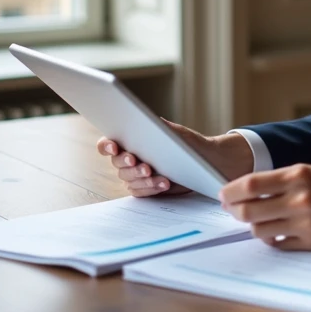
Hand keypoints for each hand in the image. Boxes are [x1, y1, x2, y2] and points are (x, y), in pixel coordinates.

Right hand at [96, 120, 254, 197]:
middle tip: (141, 163)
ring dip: (142, 178)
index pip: (107, 144)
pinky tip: (164, 183)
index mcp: (130, 141)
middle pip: (117, 163)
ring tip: (158, 176)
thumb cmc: (188, 145)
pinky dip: (152, 188)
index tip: (115, 147)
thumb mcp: (178, 133)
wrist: (204, 163)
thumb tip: (151, 120)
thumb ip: (163, 127)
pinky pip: (140, 192)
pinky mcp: (145, 189)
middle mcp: (128, 158)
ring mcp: (135, 175)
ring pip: (128, 179)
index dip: (106, 145)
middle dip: (128, 163)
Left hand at [218, 164, 310, 249]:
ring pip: (259, 231)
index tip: (223, 194)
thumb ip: (275, 181)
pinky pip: (277, 244)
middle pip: (249, 211)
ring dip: (252, 225)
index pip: (250, 185)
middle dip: (234, 211)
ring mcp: (305, 223)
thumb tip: (242, 192)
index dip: (231, 191)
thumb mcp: (304, 171)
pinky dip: (271, 238)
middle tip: (231, 209)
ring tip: (256, 219)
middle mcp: (300, 200)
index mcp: (297, 176)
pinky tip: (275, 229)